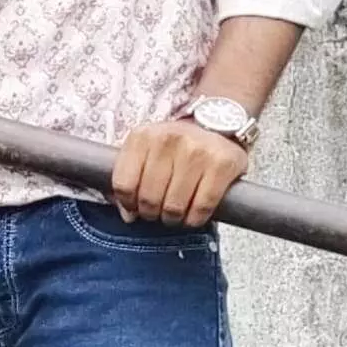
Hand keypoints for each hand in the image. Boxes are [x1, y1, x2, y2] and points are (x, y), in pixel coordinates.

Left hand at [111, 114, 250, 228]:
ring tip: (175, 214)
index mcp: (143, 136)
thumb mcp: (146, 152)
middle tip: (158, 213)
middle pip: (149, 199)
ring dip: (173, 219)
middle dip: (152, 214)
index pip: (124, 185)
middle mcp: (169, 140)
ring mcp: (197, 151)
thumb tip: (128, 216)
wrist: (217, 127)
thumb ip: (129, 180)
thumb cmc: (176, 147)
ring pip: (174, 207)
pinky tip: (193, 215)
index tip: (136, 207)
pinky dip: (195, 219)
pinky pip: (201, 208)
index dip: (128, 204)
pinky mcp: (222, 164)